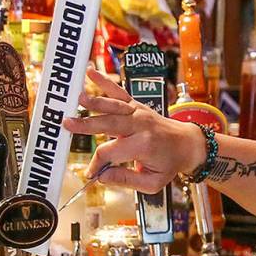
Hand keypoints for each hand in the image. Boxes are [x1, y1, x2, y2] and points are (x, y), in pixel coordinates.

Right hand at [63, 67, 206, 193]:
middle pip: (108, 124)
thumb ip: (126, 180)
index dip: (97, 163)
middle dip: (87, 125)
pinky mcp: (137, 106)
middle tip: (67, 124)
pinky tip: (91, 72)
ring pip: (113, 106)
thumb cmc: (169, 164)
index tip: (91, 173)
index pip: (110, 152)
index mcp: (143, 145)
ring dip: (94, 102)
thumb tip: (102, 177)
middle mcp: (140, 125)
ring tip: (77, 98)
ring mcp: (139, 113)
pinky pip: (120, 92)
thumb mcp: (152, 183)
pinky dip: (105, 82)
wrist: (188, 144)